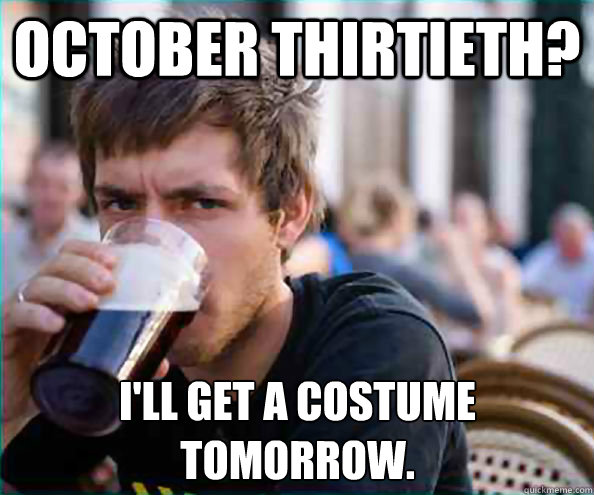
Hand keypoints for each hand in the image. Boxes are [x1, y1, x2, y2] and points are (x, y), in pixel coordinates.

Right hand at [2, 239, 116, 421]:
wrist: (19, 405)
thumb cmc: (59, 372)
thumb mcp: (94, 359)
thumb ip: (126, 358)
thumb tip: (162, 365)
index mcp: (61, 291)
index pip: (70, 254)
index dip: (89, 250)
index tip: (115, 260)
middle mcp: (39, 296)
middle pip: (57, 264)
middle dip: (84, 267)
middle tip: (109, 284)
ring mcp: (19, 311)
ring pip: (37, 285)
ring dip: (66, 288)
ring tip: (90, 303)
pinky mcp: (3, 333)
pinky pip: (15, 314)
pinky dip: (35, 314)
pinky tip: (56, 323)